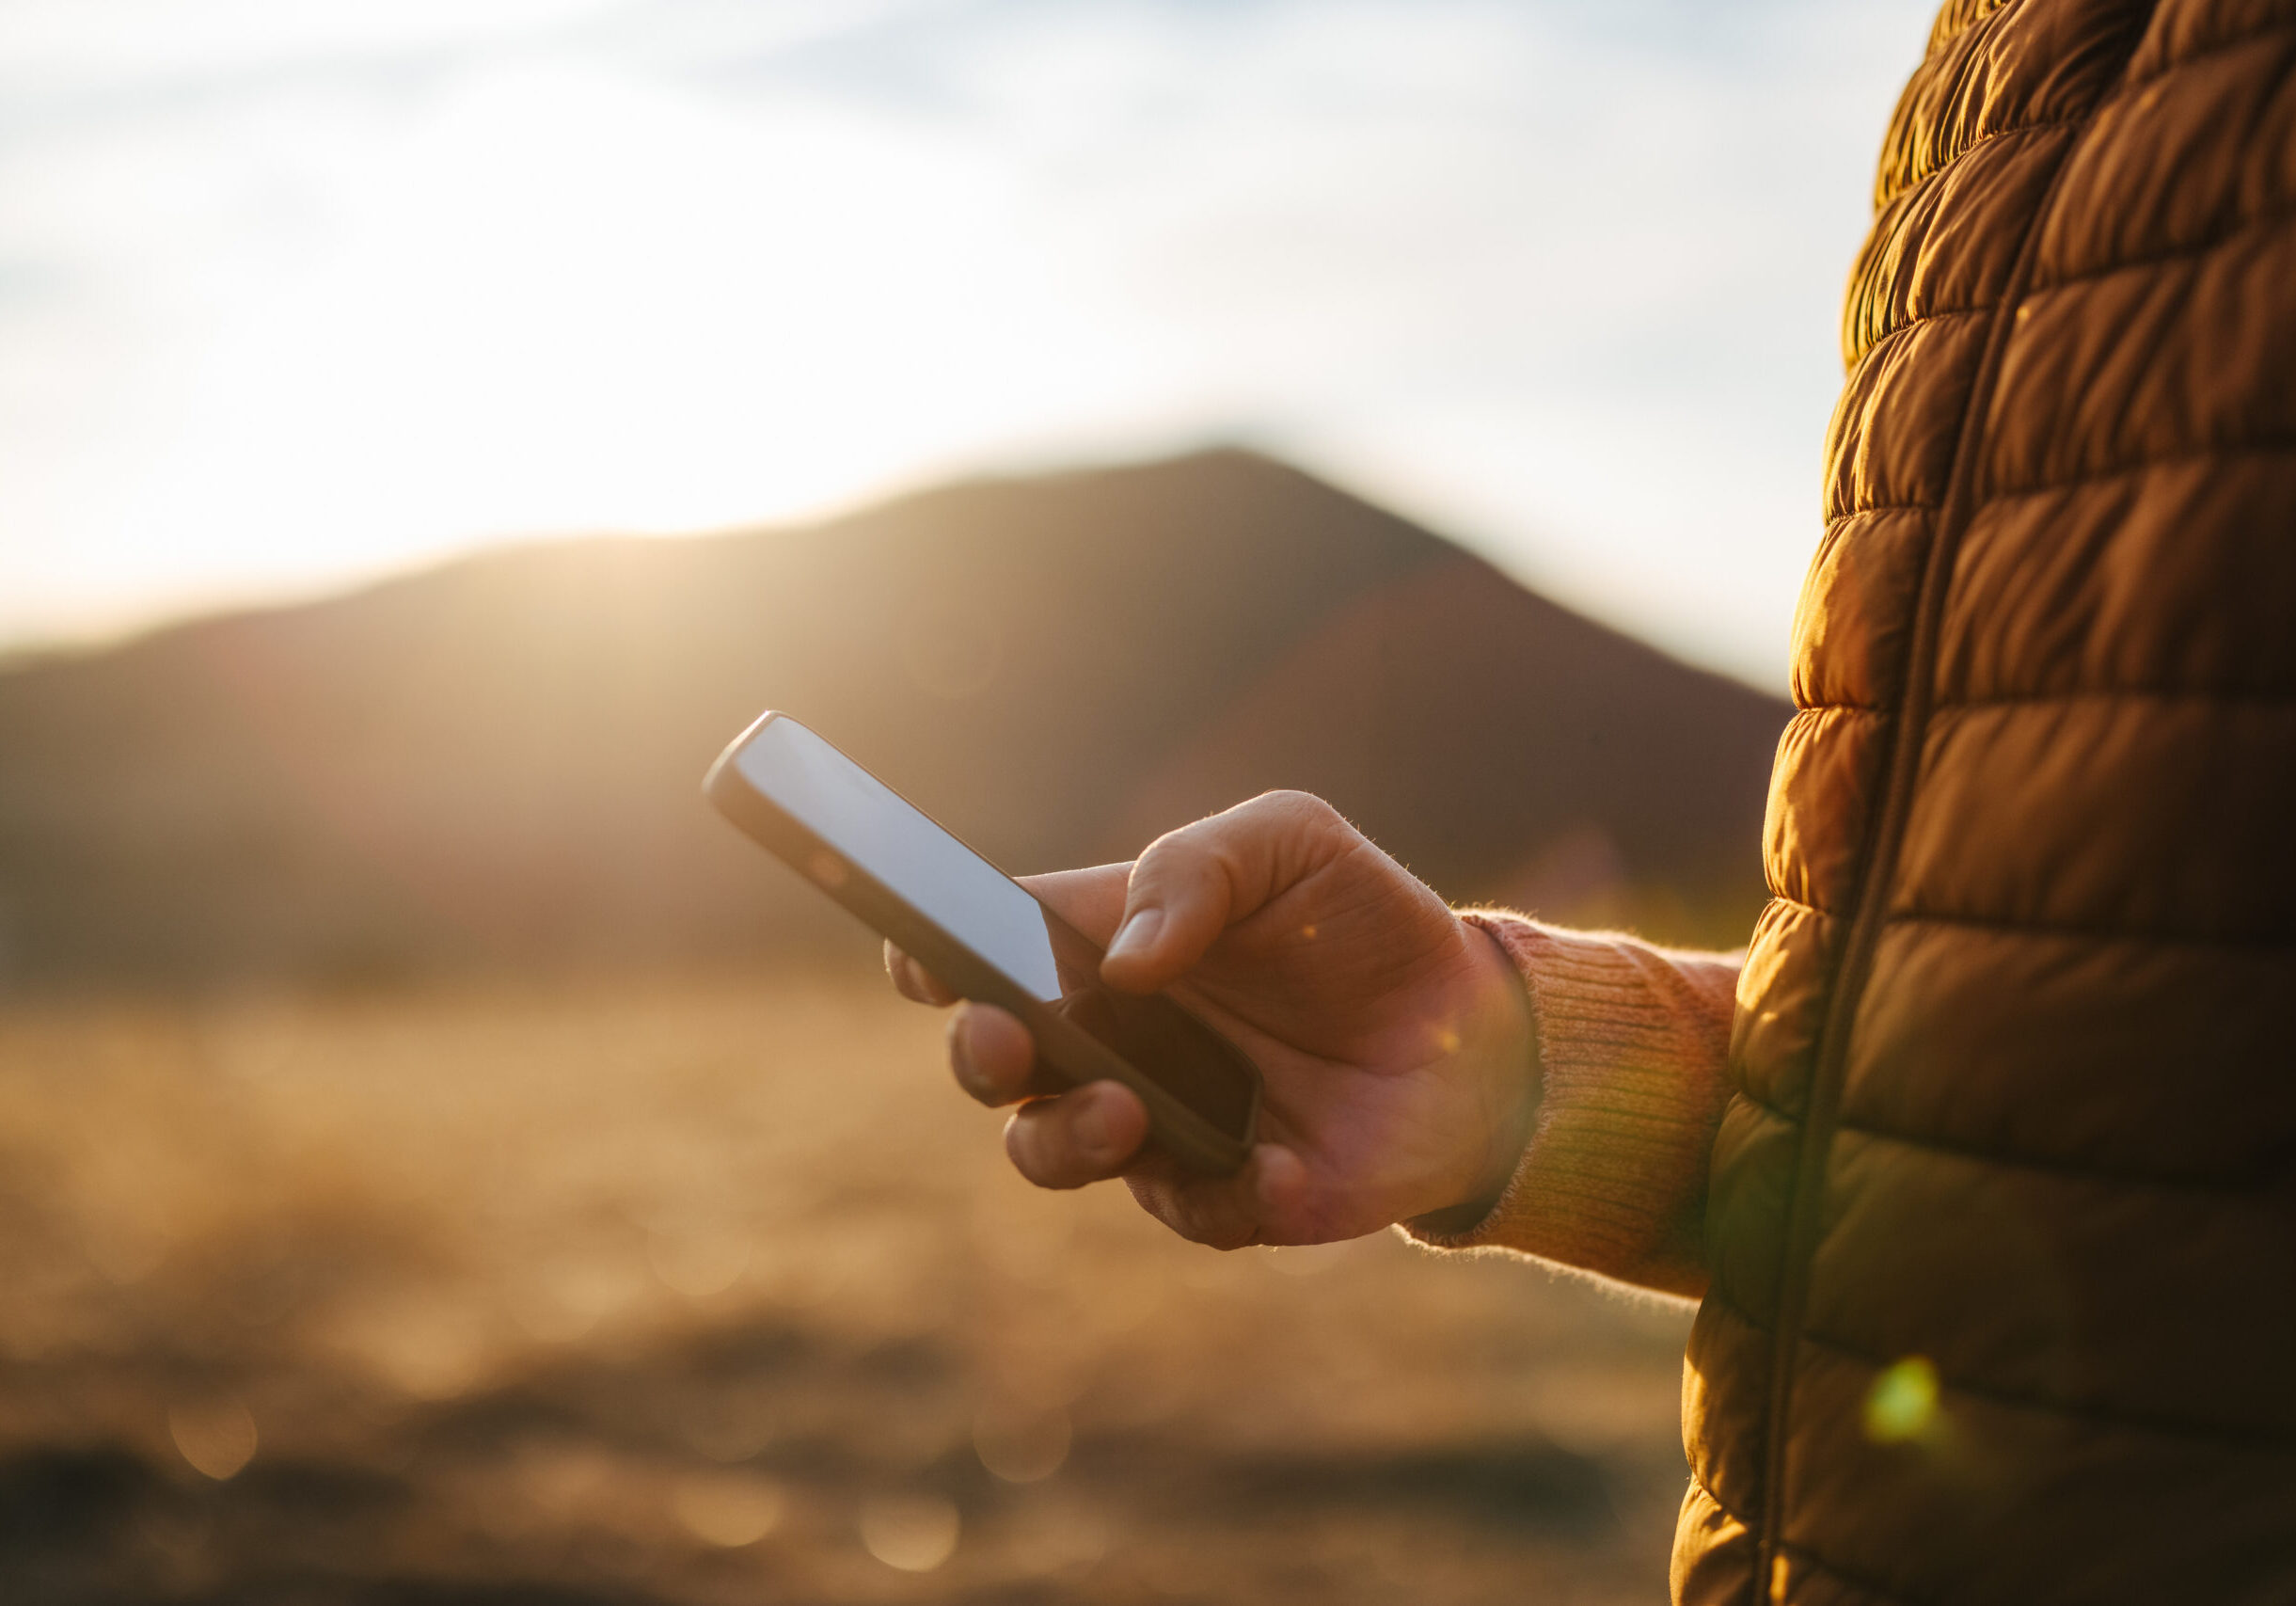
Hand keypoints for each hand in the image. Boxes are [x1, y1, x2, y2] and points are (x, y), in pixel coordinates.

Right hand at [885, 791, 1536, 1248]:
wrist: (1477, 1031)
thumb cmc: (1361, 922)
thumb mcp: (1292, 844)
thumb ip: (1198, 868)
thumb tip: (1124, 962)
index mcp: (1098, 943)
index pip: (981, 948)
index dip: (929, 954)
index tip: (921, 956)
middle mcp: (1103, 1038)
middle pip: (987, 1061)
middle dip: (979, 1054)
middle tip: (1010, 1041)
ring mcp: (1151, 1123)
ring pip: (1047, 1152)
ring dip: (1064, 1138)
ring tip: (1128, 1111)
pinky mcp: (1219, 1195)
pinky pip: (1185, 1211)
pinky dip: (1221, 1194)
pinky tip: (1278, 1166)